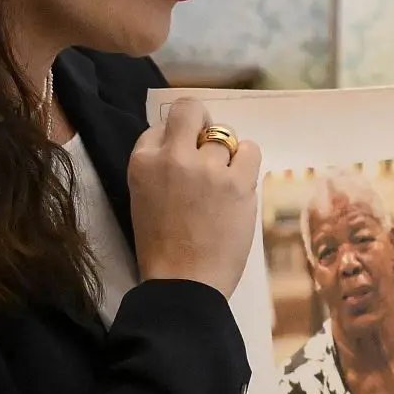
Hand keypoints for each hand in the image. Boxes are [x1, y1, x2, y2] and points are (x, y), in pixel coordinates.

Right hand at [129, 97, 261, 296]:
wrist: (183, 283)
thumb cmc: (161, 248)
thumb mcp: (143, 197)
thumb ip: (159, 167)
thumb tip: (186, 143)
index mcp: (143, 162)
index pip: (161, 125)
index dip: (176, 138)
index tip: (182, 157)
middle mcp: (174, 157)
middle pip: (190, 110)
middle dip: (200, 121)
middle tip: (207, 145)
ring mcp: (208, 168)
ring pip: (225, 132)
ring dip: (226, 151)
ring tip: (223, 177)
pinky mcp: (239, 183)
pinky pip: (251, 150)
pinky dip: (247, 161)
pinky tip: (240, 180)